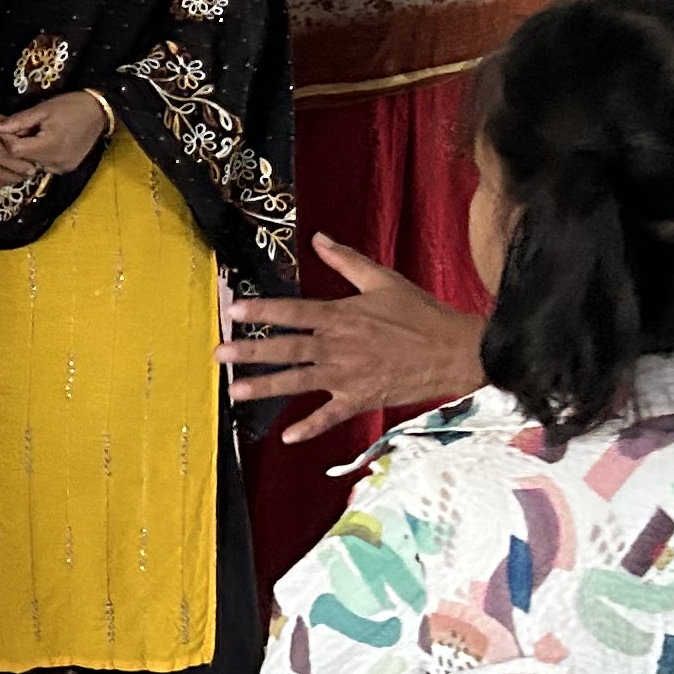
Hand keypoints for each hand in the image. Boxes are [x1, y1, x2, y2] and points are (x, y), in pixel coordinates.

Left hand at [0, 88, 112, 177]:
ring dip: (29, 152)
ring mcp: (62, 168)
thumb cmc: (70, 106)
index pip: (14, 152)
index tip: (7, 129)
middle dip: (18, 146)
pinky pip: (46, 166)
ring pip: (34, 164)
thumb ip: (19, 121)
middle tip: (23, 130)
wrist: (99, 112)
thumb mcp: (43, 109)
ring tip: (36, 135)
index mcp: (48, 145)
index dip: (7, 141)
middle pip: (23, 160)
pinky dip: (42, 157)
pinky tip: (47, 143)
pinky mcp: (68, 169)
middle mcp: (55, 162)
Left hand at [222, 237, 482, 441]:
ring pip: (299, 382)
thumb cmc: (420, 313)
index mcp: (341, 315)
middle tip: (219, 354)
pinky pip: (330, 415)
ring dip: (266, 387)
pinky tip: (287, 436)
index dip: (262, 309)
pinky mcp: (360, 399)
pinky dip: (310, 427)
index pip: (293, 311)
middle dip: (251, 350)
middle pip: (287, 348)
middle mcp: (338, 346)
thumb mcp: (382, 280)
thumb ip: (346, 260)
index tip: (234, 310)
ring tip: (236, 391)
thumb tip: (318, 237)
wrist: (454, 350)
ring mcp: (347, 376)